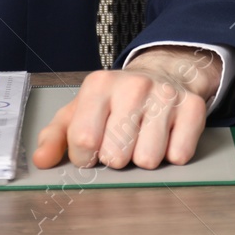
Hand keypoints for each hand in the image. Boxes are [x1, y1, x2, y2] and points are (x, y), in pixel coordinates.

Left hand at [31, 46, 221, 170]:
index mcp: (98, 85)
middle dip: (116, 158)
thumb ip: (55, 136)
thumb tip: (42, 160)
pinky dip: (171, 154)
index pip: (83, 140)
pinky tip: (165, 136)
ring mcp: (165, 95)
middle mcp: (133, 85)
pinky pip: (178, 156)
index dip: (85, 157)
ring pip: (148, 160)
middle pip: (116, 156)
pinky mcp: (192, 107)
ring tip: (142, 137)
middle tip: (120, 141)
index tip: (91, 150)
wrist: (161, 74)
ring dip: (143, 158)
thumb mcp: (79, 111)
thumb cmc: (114, 100)